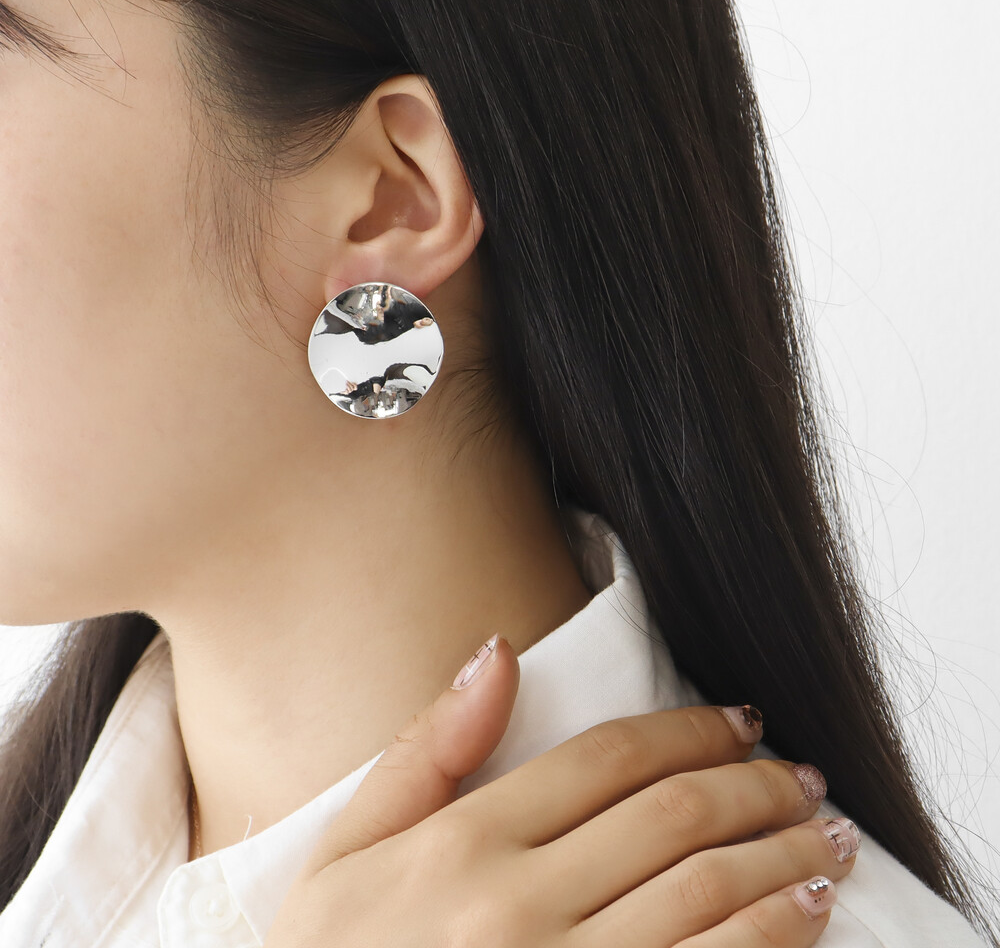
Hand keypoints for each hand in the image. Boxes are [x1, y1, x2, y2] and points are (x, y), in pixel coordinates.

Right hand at [264, 635, 856, 946]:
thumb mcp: (345, 854)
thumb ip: (424, 751)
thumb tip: (495, 653)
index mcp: (465, 845)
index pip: (608, 760)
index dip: (689, 730)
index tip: (739, 721)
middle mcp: (519, 909)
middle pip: (673, 819)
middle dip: (756, 786)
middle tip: (800, 775)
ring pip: (708, 898)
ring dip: (783, 858)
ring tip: (826, 838)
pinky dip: (770, 942)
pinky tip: (803, 917)